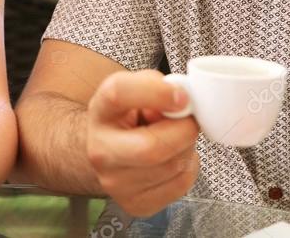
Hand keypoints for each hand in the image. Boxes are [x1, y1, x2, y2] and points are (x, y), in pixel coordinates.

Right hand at [86, 70, 199, 216]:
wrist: (108, 150)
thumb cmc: (127, 117)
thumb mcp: (136, 90)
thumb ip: (157, 85)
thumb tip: (183, 100)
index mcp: (100, 111)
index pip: (119, 94)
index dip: (156, 92)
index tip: (182, 96)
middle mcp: (100, 150)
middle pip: (151, 148)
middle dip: (183, 131)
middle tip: (189, 121)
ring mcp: (115, 182)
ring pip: (172, 167)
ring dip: (187, 148)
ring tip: (177, 138)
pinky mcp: (134, 204)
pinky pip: (180, 186)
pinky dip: (188, 168)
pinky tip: (175, 158)